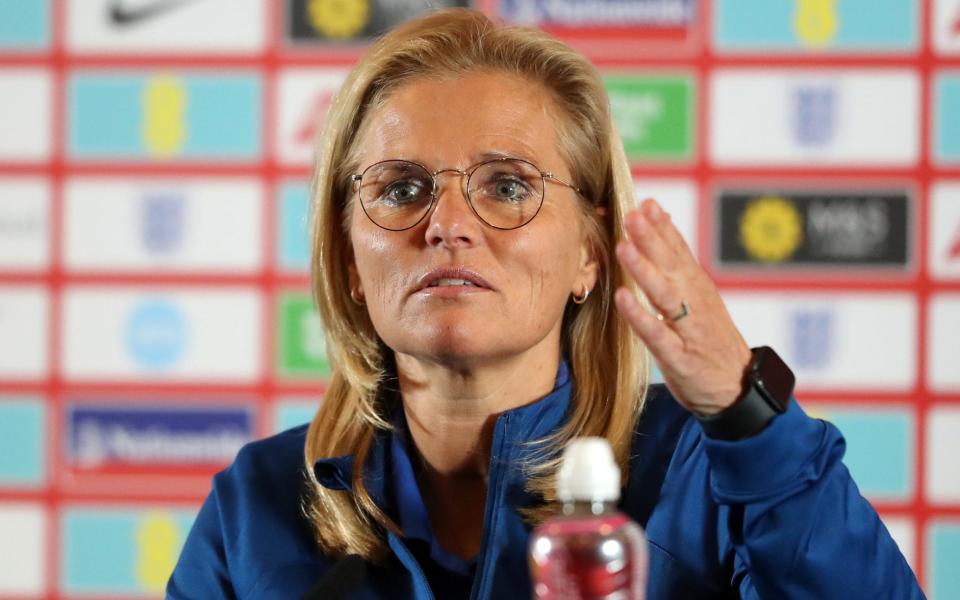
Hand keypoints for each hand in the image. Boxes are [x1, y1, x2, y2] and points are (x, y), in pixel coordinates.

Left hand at [614, 198, 752, 415]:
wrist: (737, 389)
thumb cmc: (709, 340)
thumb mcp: (698, 298)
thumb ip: (679, 264)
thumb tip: (662, 222)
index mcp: (697, 288)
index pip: (679, 251)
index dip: (663, 227)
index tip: (646, 203)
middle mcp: (695, 303)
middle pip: (671, 266)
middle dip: (651, 239)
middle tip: (631, 215)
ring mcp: (688, 330)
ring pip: (664, 295)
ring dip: (644, 270)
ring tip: (623, 248)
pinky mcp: (679, 357)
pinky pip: (657, 334)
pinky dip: (640, 316)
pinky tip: (622, 300)